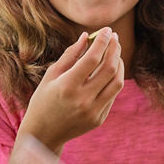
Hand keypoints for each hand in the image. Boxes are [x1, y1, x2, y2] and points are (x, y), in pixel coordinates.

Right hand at [18, 27, 124, 151]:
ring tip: (115, 52)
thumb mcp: (51, 75)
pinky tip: (110, 69)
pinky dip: (114, 78)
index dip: (102, 41)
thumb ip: (70, 55)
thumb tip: (86, 36)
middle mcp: (82, 100)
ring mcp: (93, 111)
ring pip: (117, 82)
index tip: (106, 30)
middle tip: (114, 37)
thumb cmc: (43, 100)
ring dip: (119, 64)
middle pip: (109, 68)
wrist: (43, 134)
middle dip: (114, 49)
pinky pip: (113, 95)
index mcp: (67, 86)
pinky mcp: (99, 119)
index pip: (92, 58)